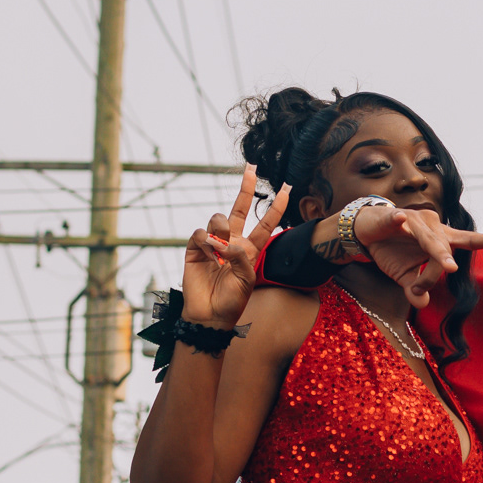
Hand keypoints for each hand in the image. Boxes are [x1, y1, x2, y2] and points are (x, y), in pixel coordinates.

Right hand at [187, 166, 288, 327]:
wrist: (209, 315)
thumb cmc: (232, 301)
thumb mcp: (246, 280)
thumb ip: (240, 257)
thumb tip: (224, 241)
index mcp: (250, 250)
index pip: (265, 223)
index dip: (276, 207)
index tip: (287, 188)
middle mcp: (232, 242)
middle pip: (239, 208)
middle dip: (246, 188)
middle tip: (252, 168)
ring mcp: (213, 244)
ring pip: (218, 219)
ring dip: (221, 231)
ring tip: (219, 252)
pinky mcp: (195, 248)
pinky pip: (201, 233)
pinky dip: (206, 242)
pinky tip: (208, 256)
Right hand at [342, 201, 482, 309]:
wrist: (366, 232)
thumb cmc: (392, 250)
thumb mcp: (405, 275)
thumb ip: (416, 288)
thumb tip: (422, 304)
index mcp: (440, 239)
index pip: (466, 240)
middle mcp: (432, 226)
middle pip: (446, 244)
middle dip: (448, 257)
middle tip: (452, 270)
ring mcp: (413, 219)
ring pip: (426, 238)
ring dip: (432, 253)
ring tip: (445, 265)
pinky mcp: (392, 216)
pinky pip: (396, 219)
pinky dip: (396, 220)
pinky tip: (398, 220)